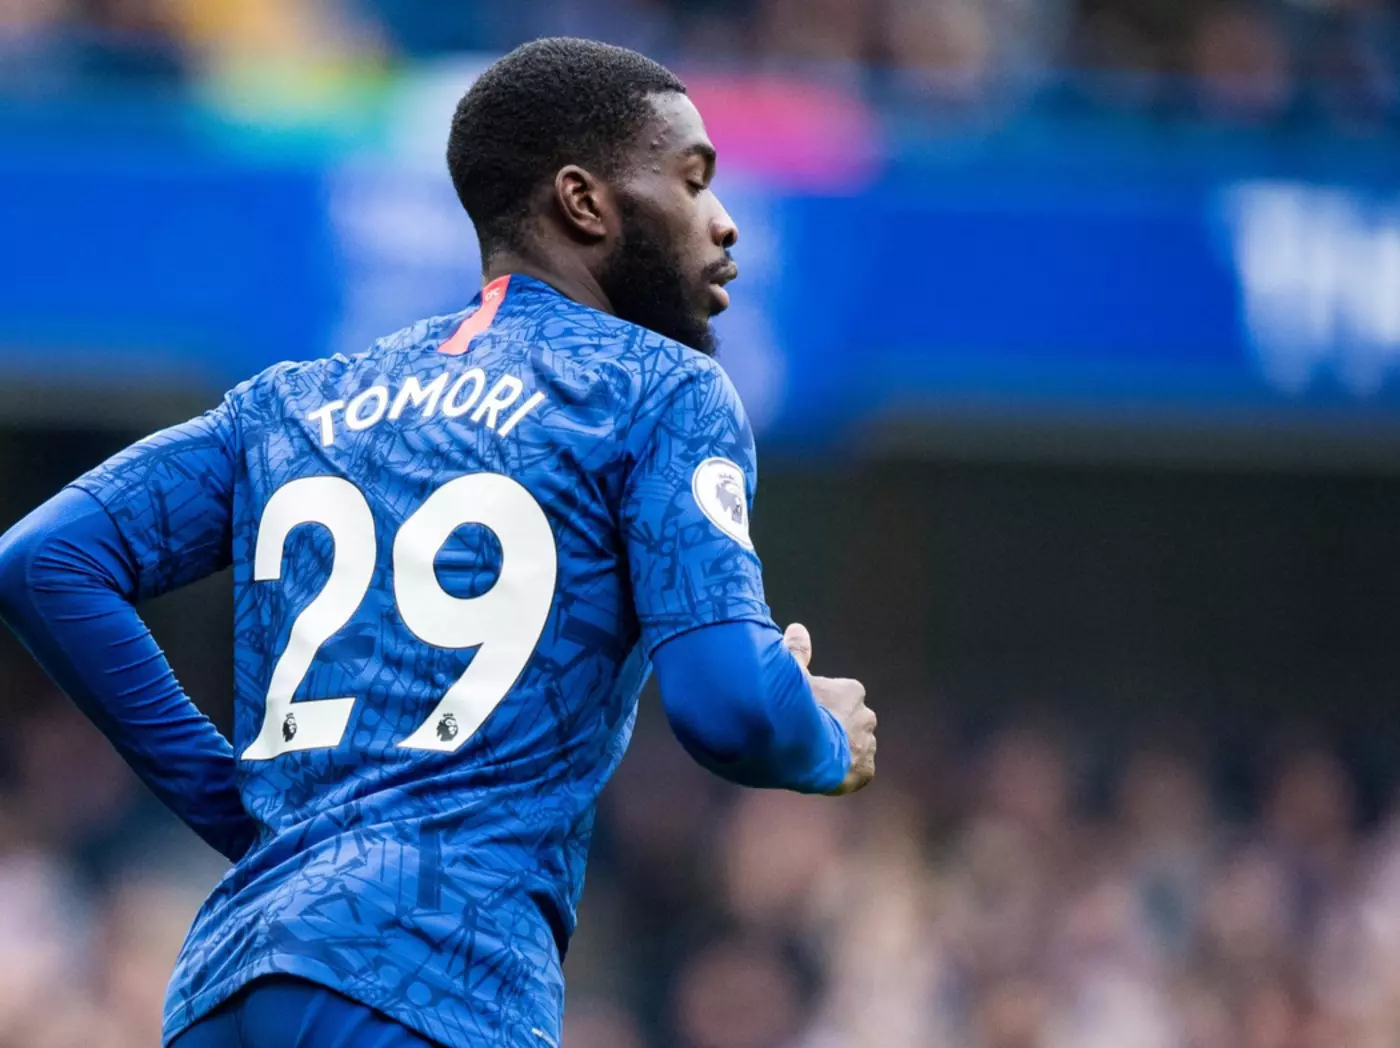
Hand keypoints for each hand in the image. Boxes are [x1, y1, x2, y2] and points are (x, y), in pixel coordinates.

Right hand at [783, 623, 875, 795]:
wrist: (800, 744)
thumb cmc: (794, 705)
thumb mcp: (789, 673)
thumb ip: (796, 651)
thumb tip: (797, 628)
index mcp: (852, 692)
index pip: (845, 696)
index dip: (825, 705)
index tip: (808, 713)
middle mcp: (866, 716)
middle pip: (854, 721)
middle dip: (838, 727)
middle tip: (812, 735)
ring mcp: (867, 745)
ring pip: (858, 747)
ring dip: (843, 751)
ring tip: (817, 757)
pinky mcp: (865, 770)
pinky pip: (859, 771)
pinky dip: (846, 774)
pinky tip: (825, 773)